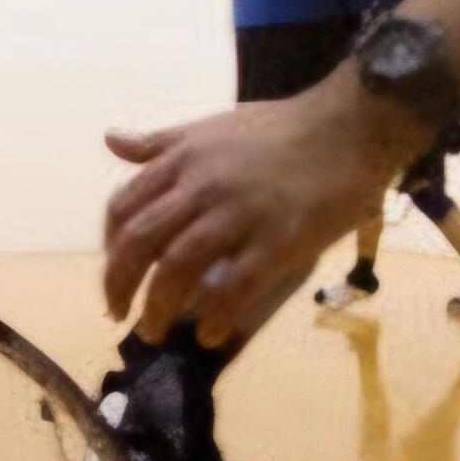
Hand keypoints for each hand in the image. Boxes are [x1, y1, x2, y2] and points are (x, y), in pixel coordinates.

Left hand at [102, 82, 418, 346]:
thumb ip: (161, 141)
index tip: (116, 271)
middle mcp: (202, 187)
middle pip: (140, 242)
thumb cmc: (282, 128)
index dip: (110, 247)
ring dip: (158, 309)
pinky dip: (215, 317)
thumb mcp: (211, 125)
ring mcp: (240, 215)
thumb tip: (111, 139)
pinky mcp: (278, 241)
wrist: (350, 128)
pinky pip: (236, 288)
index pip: (124, 207)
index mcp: (183, 159)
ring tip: (155, 332)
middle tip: (119, 314)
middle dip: (119, 286)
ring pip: (177, 269)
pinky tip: (210, 335)